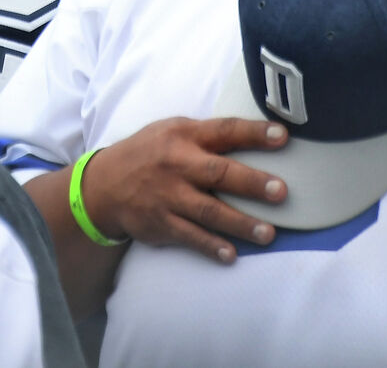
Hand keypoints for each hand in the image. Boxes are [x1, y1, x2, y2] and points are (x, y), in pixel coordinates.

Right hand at [79, 117, 289, 263]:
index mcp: (183, 136)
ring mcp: (168, 196)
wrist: (103, 184)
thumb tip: (259, 136)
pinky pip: (190, 237)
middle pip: (218, 173)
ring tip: (268, 234)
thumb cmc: (150, 153)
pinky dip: (211, 246)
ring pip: (209, 211)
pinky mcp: (160, 223)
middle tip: (281, 192)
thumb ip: (208, 135)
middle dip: (251, 183)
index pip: (223, 130)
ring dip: (240, 223)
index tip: (282, 136)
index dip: (253, 133)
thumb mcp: (172, 131)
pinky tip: (231, 255)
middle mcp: (177, 164)